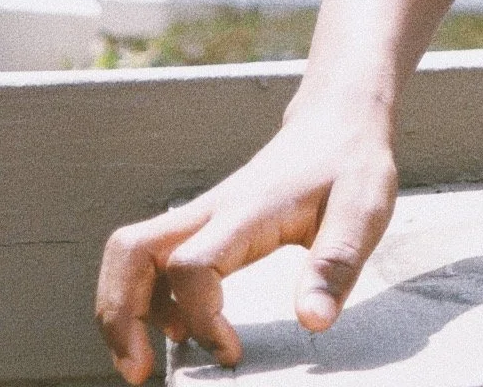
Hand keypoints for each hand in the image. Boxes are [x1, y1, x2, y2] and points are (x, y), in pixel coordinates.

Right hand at [95, 102, 397, 381]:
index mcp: (248, 210)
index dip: (201, 318)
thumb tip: (313, 321)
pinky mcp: (204, 224)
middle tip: (137, 370)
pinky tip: (176, 328)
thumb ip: (337, 263)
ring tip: (141, 361)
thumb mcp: (362, 211)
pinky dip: (145, 297)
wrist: (338, 119)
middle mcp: (212, 210)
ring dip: (122, 309)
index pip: (193, 265)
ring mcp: (202, 215)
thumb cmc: (350, 165)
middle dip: (119, 315)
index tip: (232, 351)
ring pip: (131, 253)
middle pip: (132, 251)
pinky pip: (151, 258)